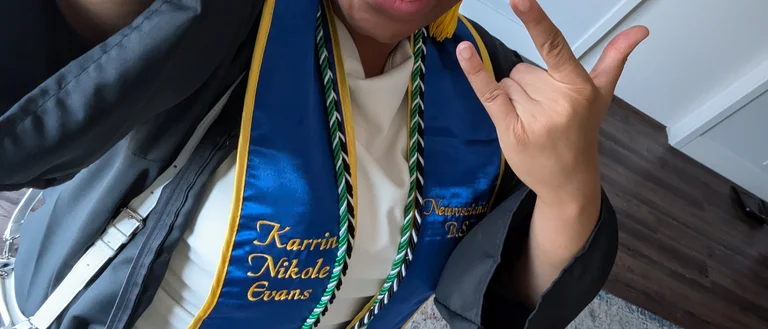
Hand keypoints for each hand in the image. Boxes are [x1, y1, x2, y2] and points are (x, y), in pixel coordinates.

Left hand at [457, 0, 648, 203]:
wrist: (568, 179)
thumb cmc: (582, 131)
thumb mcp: (601, 95)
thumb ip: (615, 58)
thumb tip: (640, 29)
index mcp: (578, 86)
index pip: (554, 46)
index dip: (537, 21)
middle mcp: (557, 101)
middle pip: (522, 69)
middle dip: (528, 86)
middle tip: (545, 111)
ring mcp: (533, 117)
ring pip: (507, 83)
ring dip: (513, 98)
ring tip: (533, 120)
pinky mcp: (510, 130)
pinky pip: (488, 92)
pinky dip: (475, 72)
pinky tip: (464, 53)